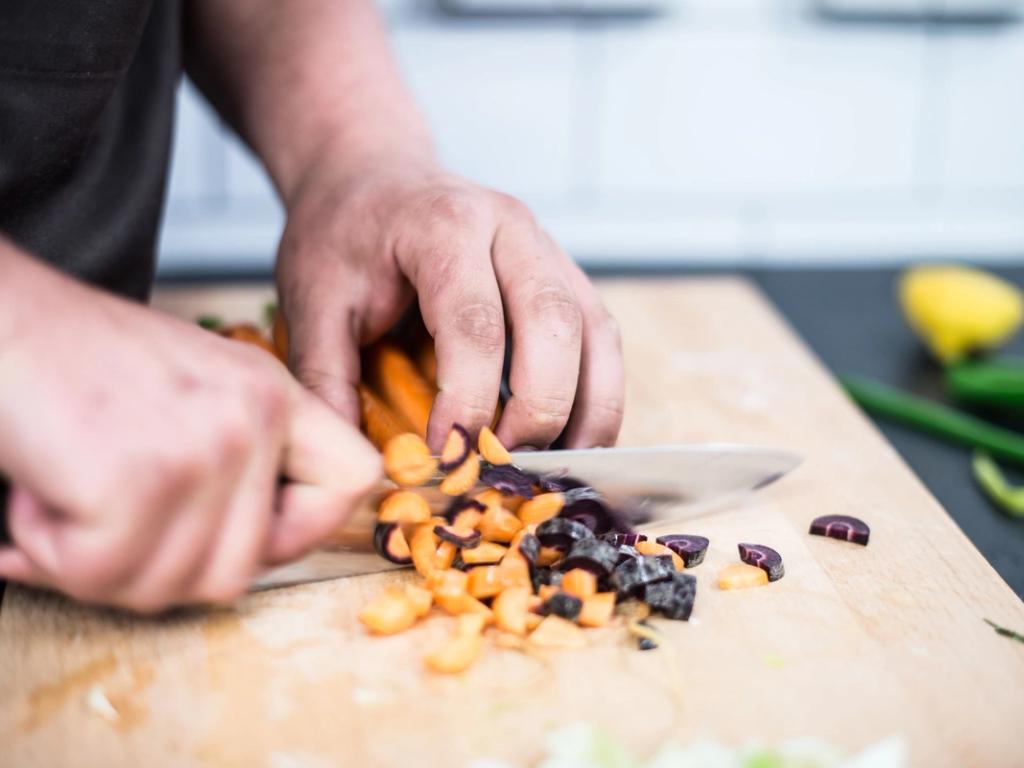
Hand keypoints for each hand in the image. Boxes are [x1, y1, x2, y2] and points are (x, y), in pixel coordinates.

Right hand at [0, 258, 379, 611]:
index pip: (355, 480)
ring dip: (97, 563)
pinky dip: (50, 552)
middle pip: (241, 571)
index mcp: (274, 394)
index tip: (242, 534)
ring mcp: (204, 446)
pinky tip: (36, 493)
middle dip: (159, 570)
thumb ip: (236, 467)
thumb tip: (248, 566)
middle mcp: (253, 416)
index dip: (303, 529)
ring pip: (171, 585)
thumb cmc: (78, 359)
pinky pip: (103, 571)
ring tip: (65, 496)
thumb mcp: (193, 391)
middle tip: (105, 527)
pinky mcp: (138, 475)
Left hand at [276, 159, 624, 450]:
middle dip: (539, 410)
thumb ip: (325, 376)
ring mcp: (546, 247)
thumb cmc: (343, 233)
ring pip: (594, 331)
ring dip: (585, 409)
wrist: (372, 174)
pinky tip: (571, 439)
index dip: (469, 400)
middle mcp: (510, 228)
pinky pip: (600, 336)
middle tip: (503, 469)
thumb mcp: (311, 296)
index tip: (449, 458)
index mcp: (444, 224)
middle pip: (554, 322)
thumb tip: (353, 465)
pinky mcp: (564, 273)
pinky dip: (596, 394)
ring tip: (553, 470)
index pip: (475, 322)